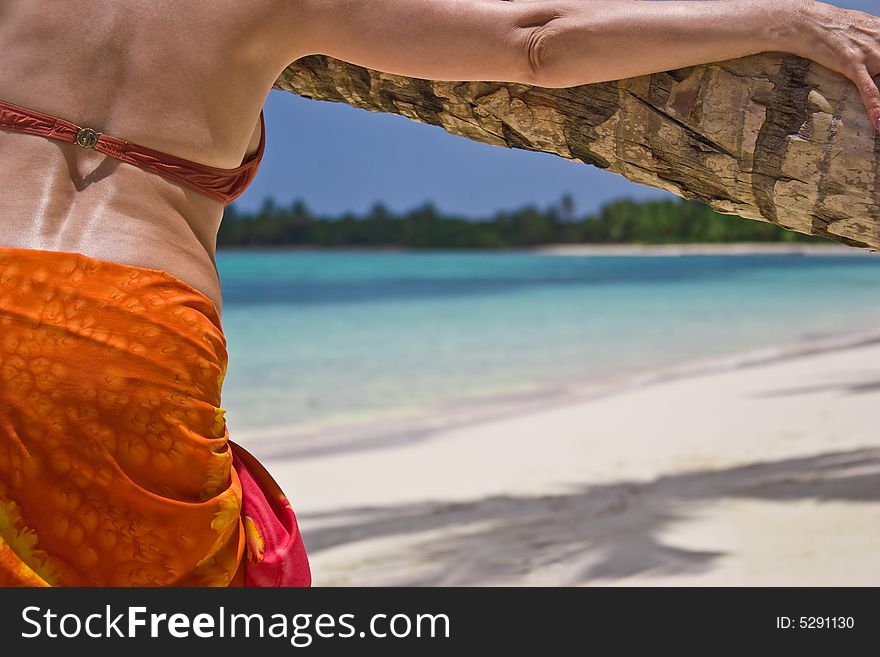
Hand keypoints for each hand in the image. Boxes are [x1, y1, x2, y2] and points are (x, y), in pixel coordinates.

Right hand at [789, 0, 879, 130]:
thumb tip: (876, 48)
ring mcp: (870, 53)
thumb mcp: (862, 26)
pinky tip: (878, 123)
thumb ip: (875, 38)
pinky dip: (875, 107)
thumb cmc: (831, 24)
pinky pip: (869, 91)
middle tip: (879, 85)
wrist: (808, 22)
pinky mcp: (852, 65)